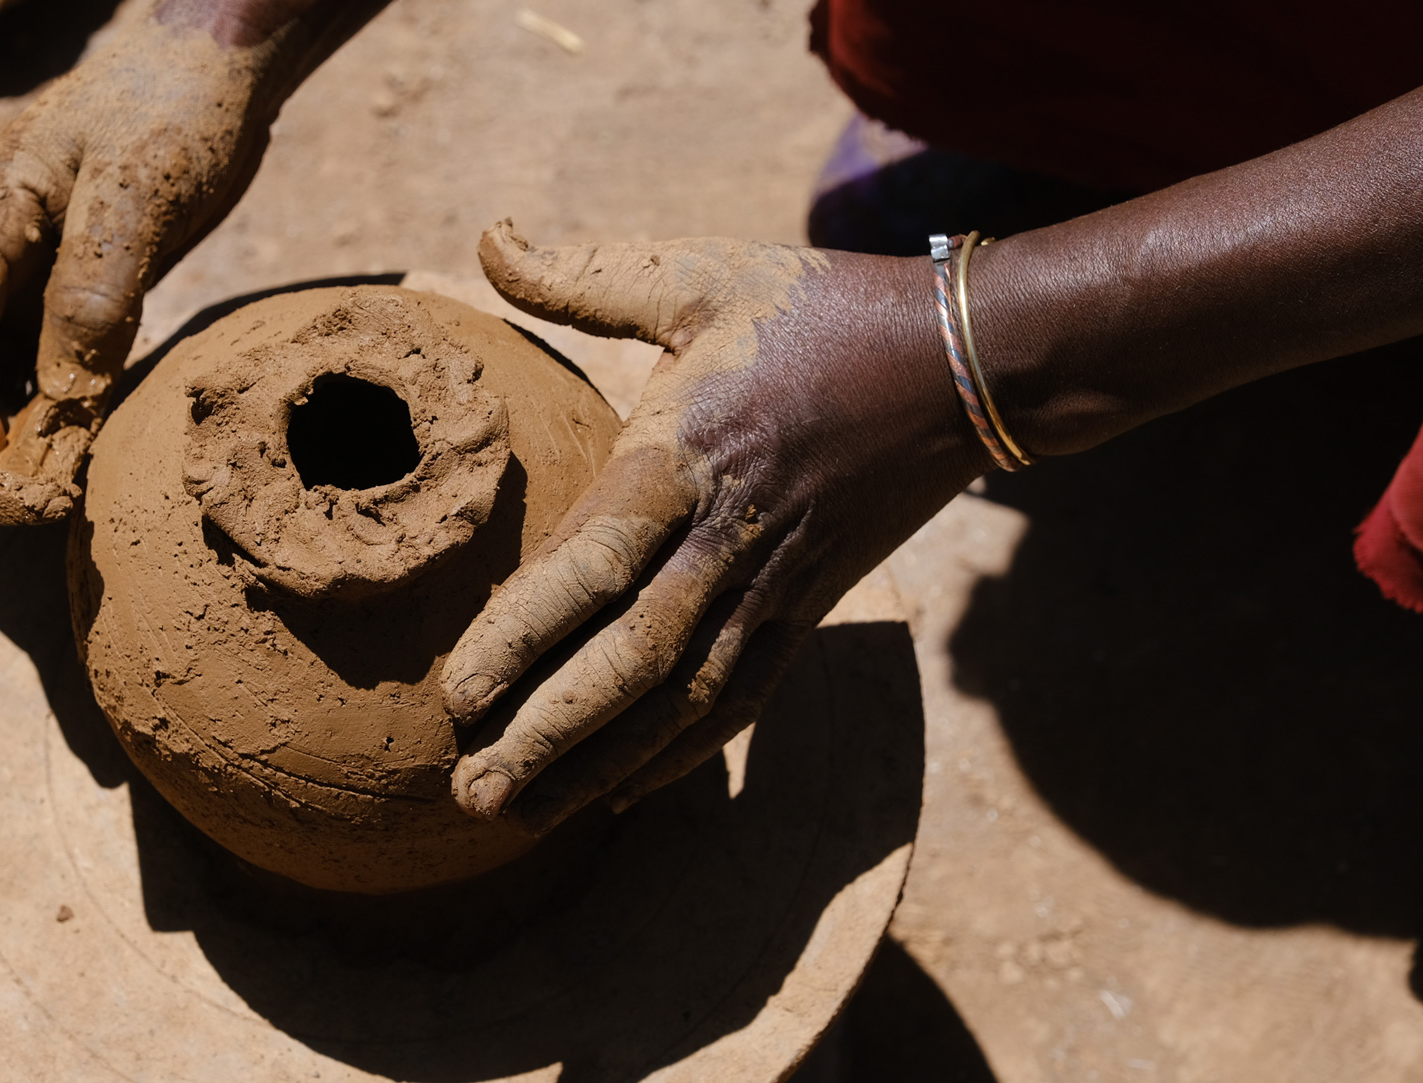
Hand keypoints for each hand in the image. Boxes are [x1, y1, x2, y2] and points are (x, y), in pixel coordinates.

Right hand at [0, 17, 280, 523]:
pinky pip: (21, 359)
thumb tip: (63, 392)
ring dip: (1, 430)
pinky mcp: (51, 281)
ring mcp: (12, 263)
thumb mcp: (144, 190)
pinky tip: (83, 436)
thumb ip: (97, 286)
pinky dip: (40, 408)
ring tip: (61, 481)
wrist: (213, 64)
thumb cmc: (179, 109)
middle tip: (35, 496)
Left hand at [442, 221, 990, 832]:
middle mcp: (727, 540)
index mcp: (685, 456)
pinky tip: (620, 797)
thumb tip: (486, 232)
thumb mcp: (698, 273)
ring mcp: (773, 587)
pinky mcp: (807, 611)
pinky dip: (679, 755)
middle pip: (633, 662)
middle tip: (470, 794)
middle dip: (549, 735)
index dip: (526, 634)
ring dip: (600, 766)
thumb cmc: (814, 312)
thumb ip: (583, 273)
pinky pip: (740, 701)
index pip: (595, 563)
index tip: (460, 692)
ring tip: (520, 816)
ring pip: (682, 701)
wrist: (962, 364)